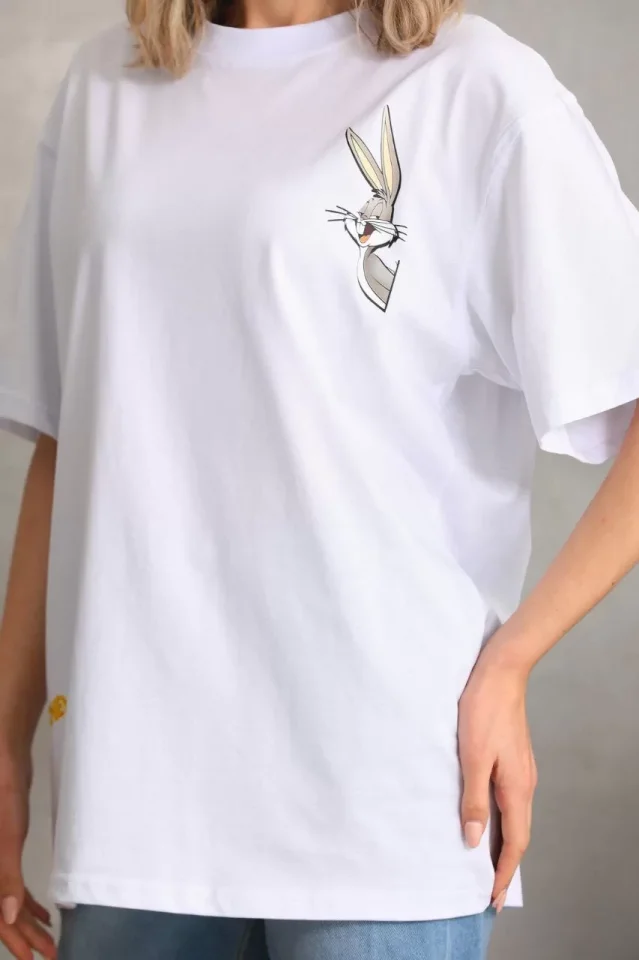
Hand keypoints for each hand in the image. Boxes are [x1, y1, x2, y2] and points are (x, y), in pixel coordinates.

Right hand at [0, 749, 55, 958]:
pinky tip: (44, 913)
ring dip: (28, 922)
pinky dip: (27, 901)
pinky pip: (13, 884)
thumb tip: (7, 917)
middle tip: (49, 954)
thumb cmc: (3, 796)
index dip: (13, 940)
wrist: (5, 761)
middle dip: (24, 937)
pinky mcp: (4, 850)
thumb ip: (7, 879)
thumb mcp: (8, 839)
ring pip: (8, 902)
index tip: (31, 959)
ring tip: (50, 941)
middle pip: (2, 913)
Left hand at [458, 654, 537, 912]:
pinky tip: (484, 816)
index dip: (504, 872)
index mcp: (517, 787)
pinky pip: (508, 798)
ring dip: (501, 841)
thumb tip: (473, 839)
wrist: (499, 672)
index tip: (494, 897)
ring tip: (483, 861)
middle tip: (489, 889)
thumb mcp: (472, 757)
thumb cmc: (483, 710)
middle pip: (518, 833)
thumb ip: (473, 800)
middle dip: (504, 864)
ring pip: (513, 815)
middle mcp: (524, 783)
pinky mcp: (512, 757)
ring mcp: (520, 769)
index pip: (515, 842)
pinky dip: (498, 818)